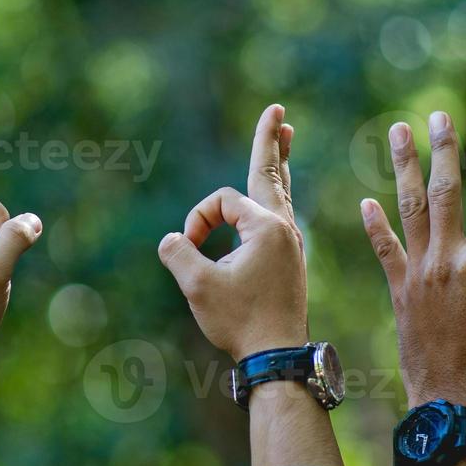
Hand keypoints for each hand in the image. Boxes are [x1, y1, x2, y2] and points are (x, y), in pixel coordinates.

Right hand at [158, 104, 307, 360]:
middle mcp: (285, 228)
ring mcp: (291, 243)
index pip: (222, 201)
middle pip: (271, 173)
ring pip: (281, 191)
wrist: (278, 356)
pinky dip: (275, 193)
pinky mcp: (290, 259)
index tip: (189, 249)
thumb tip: (173, 239)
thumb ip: (178, 252)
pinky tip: (277, 190)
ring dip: (278, 162)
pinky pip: (280, 213)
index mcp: (267, 227)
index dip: (198, 219)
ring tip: (285, 136)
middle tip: (277, 109)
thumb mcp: (197, 285)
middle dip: (269, 140)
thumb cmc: (241, 322)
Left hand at [360, 112, 465, 419]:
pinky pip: (384, 249)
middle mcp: (446, 260)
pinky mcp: (399, 291)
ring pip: (409, 207)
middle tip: (438, 115)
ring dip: (404, 166)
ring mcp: (418, 273)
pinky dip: (375, 225)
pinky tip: (365, 202)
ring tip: (399, 130)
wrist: (457, 405)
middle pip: (445, 190)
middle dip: (442, 149)